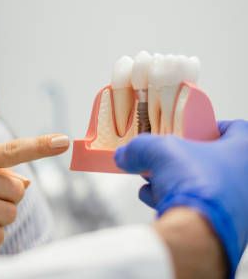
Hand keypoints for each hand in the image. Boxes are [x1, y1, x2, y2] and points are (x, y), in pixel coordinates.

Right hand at [115, 120, 247, 274]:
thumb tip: (126, 154)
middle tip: (165, 159)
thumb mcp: (158, 150)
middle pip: (214, 160)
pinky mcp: (228, 228)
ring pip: (206, 186)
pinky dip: (180, 203)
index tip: (191, 131)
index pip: (235, 129)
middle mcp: (247, 178)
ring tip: (153, 182)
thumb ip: (140, 147)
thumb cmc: (196, 184)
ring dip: (178, 183)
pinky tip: (157, 201)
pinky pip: (202, 209)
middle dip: (184, 160)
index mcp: (244, 151)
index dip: (210, 127)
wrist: (199, 233)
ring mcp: (241, 206)